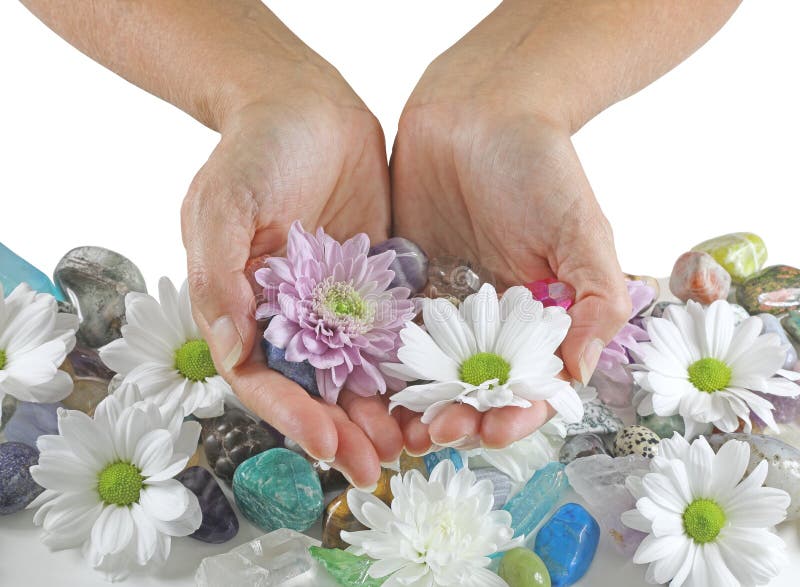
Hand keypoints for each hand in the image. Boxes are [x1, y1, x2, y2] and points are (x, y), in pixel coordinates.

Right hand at [181, 59, 401, 487]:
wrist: (308, 104)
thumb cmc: (254, 148)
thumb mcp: (224, 203)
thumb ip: (218, 275)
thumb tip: (230, 348)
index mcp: (245, 307)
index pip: (265, 379)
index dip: (293, 417)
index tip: (330, 446)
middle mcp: (290, 316)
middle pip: (315, 390)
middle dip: (345, 432)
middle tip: (380, 467)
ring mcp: (336, 305)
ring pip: (358, 374)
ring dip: (381, 413)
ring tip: (413, 445)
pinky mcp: (377, 287)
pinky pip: (393, 336)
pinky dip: (409, 369)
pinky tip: (434, 393)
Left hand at [391, 35, 630, 453]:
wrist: (478, 109)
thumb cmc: (540, 166)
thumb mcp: (583, 233)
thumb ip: (595, 303)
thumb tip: (577, 375)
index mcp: (537, 319)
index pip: (527, 386)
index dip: (513, 415)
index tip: (493, 428)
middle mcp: (489, 322)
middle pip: (472, 391)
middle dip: (459, 419)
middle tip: (438, 431)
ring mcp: (441, 307)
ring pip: (426, 375)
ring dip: (416, 407)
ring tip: (399, 427)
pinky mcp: (399, 286)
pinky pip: (386, 336)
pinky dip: (378, 367)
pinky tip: (366, 390)